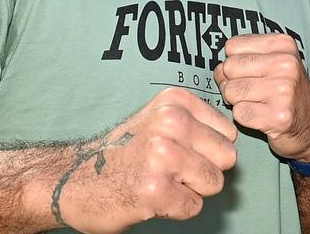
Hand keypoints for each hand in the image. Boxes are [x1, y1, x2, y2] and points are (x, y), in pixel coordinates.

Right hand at [55, 87, 237, 233]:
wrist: (76, 180)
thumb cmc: (126, 152)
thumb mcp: (160, 119)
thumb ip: (197, 123)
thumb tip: (233, 139)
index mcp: (175, 102)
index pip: (228, 133)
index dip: (208, 149)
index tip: (180, 151)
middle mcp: (171, 123)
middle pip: (227, 158)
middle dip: (205, 170)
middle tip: (172, 170)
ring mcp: (162, 155)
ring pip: (214, 183)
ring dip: (191, 190)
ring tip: (161, 181)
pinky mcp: (155, 189)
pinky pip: (193, 206)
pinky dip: (176, 208)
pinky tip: (152, 197)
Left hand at [214, 33, 309, 161]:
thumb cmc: (287, 93)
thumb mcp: (275, 62)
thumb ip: (245, 57)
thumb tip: (218, 69)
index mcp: (283, 45)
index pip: (232, 46)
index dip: (234, 63)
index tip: (250, 73)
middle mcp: (286, 64)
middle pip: (229, 68)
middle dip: (232, 83)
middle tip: (252, 92)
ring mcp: (283, 90)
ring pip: (230, 91)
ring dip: (238, 102)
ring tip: (257, 104)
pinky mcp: (279, 116)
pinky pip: (239, 113)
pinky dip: (245, 118)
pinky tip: (261, 117)